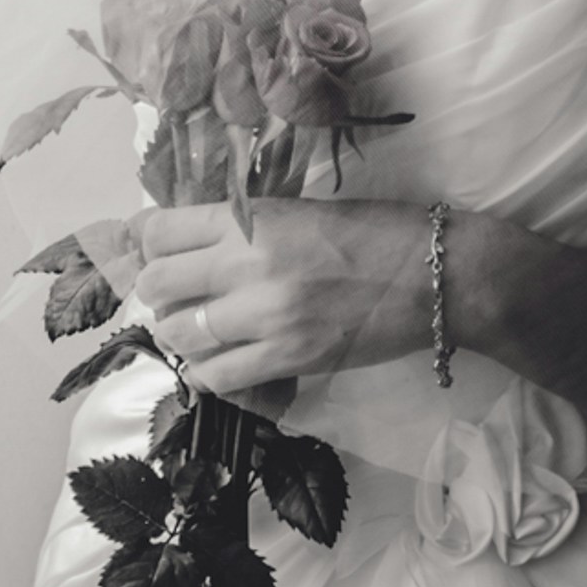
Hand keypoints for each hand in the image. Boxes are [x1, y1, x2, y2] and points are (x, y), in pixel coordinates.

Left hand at [132, 197, 439, 395]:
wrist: (438, 274)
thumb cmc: (376, 231)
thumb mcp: (300, 209)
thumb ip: (245, 225)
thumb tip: (190, 245)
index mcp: (253, 218)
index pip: (160, 229)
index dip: (148, 243)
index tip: (157, 251)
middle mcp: (250, 264)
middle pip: (157, 283)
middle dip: (159, 292)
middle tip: (178, 296)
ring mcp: (268, 315)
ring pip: (181, 335)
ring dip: (181, 335)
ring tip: (202, 331)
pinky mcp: (290, 358)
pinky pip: (218, 377)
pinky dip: (210, 375)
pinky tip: (224, 364)